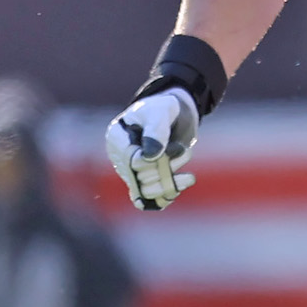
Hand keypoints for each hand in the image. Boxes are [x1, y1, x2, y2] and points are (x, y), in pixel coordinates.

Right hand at [105, 87, 198, 209]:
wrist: (175, 114)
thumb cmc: (164, 108)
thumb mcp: (161, 112)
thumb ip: (156, 130)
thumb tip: (150, 157)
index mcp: (117, 138)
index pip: (130, 161)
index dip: (152, 162)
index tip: (171, 150)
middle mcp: (121, 158)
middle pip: (139, 177)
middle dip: (166, 169)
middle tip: (184, 152)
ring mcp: (133, 170)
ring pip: (145, 191)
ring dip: (169, 184)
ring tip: (189, 177)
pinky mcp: (146, 179)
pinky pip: (150, 198)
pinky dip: (165, 197)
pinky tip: (180, 190)